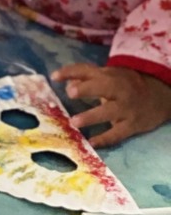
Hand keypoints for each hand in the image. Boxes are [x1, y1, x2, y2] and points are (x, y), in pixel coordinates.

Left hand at [54, 63, 170, 149]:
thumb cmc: (126, 85)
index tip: (54, 77)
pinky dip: (105, 139)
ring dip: (91, 116)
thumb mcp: (109, 77)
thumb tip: (67, 84)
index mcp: (109, 75)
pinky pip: (118, 133)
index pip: (87, 70)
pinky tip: (91, 143)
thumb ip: (87, 80)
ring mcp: (126, 108)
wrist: (160, 96)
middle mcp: (118, 90)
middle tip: (70, 93)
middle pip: (103, 87)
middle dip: (87, 89)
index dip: (70, 72)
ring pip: (109, 112)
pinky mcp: (132, 125)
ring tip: (74, 122)